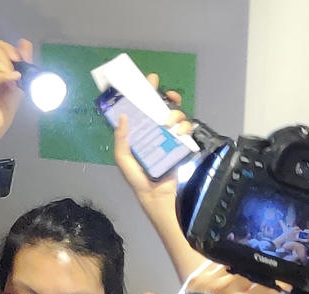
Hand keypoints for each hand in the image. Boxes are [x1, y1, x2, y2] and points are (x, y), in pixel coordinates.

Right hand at [0, 38, 31, 136]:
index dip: (9, 49)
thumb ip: (22, 59)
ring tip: (14, 81)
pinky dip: (4, 76)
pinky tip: (15, 79)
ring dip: (7, 69)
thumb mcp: (19, 77)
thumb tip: (24, 41)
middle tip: (17, 74)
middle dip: (9, 60)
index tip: (19, 61)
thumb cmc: (7, 102)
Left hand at [113, 74, 190, 209]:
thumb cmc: (139, 179)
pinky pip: (187, 129)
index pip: (144, 109)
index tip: (151, 81)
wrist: (159, 197)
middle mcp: (157, 133)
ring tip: (169, 122)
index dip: (147, 94)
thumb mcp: (124, 160)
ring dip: (175, 113)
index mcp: (141, 134)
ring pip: (177, 116)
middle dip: (167, 97)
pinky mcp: (184, 145)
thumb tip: (123, 117)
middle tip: (168, 95)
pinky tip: (180, 131)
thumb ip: (121, 140)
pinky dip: (185, 126)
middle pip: (164, 108)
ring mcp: (171, 138)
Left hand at [182, 261, 280, 293]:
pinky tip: (233, 259)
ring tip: (253, 261)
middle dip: (264, 271)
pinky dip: (228, 260)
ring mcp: (213, 279)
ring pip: (238, 263)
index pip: (269, 288)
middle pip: (255, 272)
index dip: (280, 284)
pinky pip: (219, 260)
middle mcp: (229, 289)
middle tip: (269, 269)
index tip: (285, 281)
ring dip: (247, 263)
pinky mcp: (199, 274)